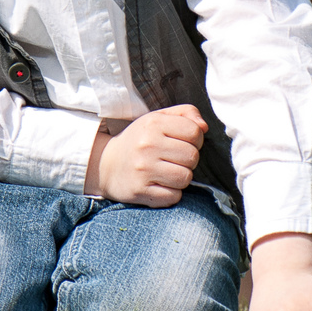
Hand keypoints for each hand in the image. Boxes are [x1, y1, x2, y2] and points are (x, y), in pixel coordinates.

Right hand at [84, 105, 204, 207]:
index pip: (195, 132)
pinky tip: (159, 185)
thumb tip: (205, 127)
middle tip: (174, 159)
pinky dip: (171, 193)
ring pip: (185, 178)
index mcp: (153, 123)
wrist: (106, 164)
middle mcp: (147, 145)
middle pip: (192, 157)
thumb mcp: (158, 119)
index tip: (183, 143)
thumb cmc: (140, 140)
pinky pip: (174, 196)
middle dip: (189, 160)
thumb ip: (185, 113)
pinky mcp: (140, 191)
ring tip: (167, 172)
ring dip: (181, 177)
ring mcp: (143, 169)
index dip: (195, 139)